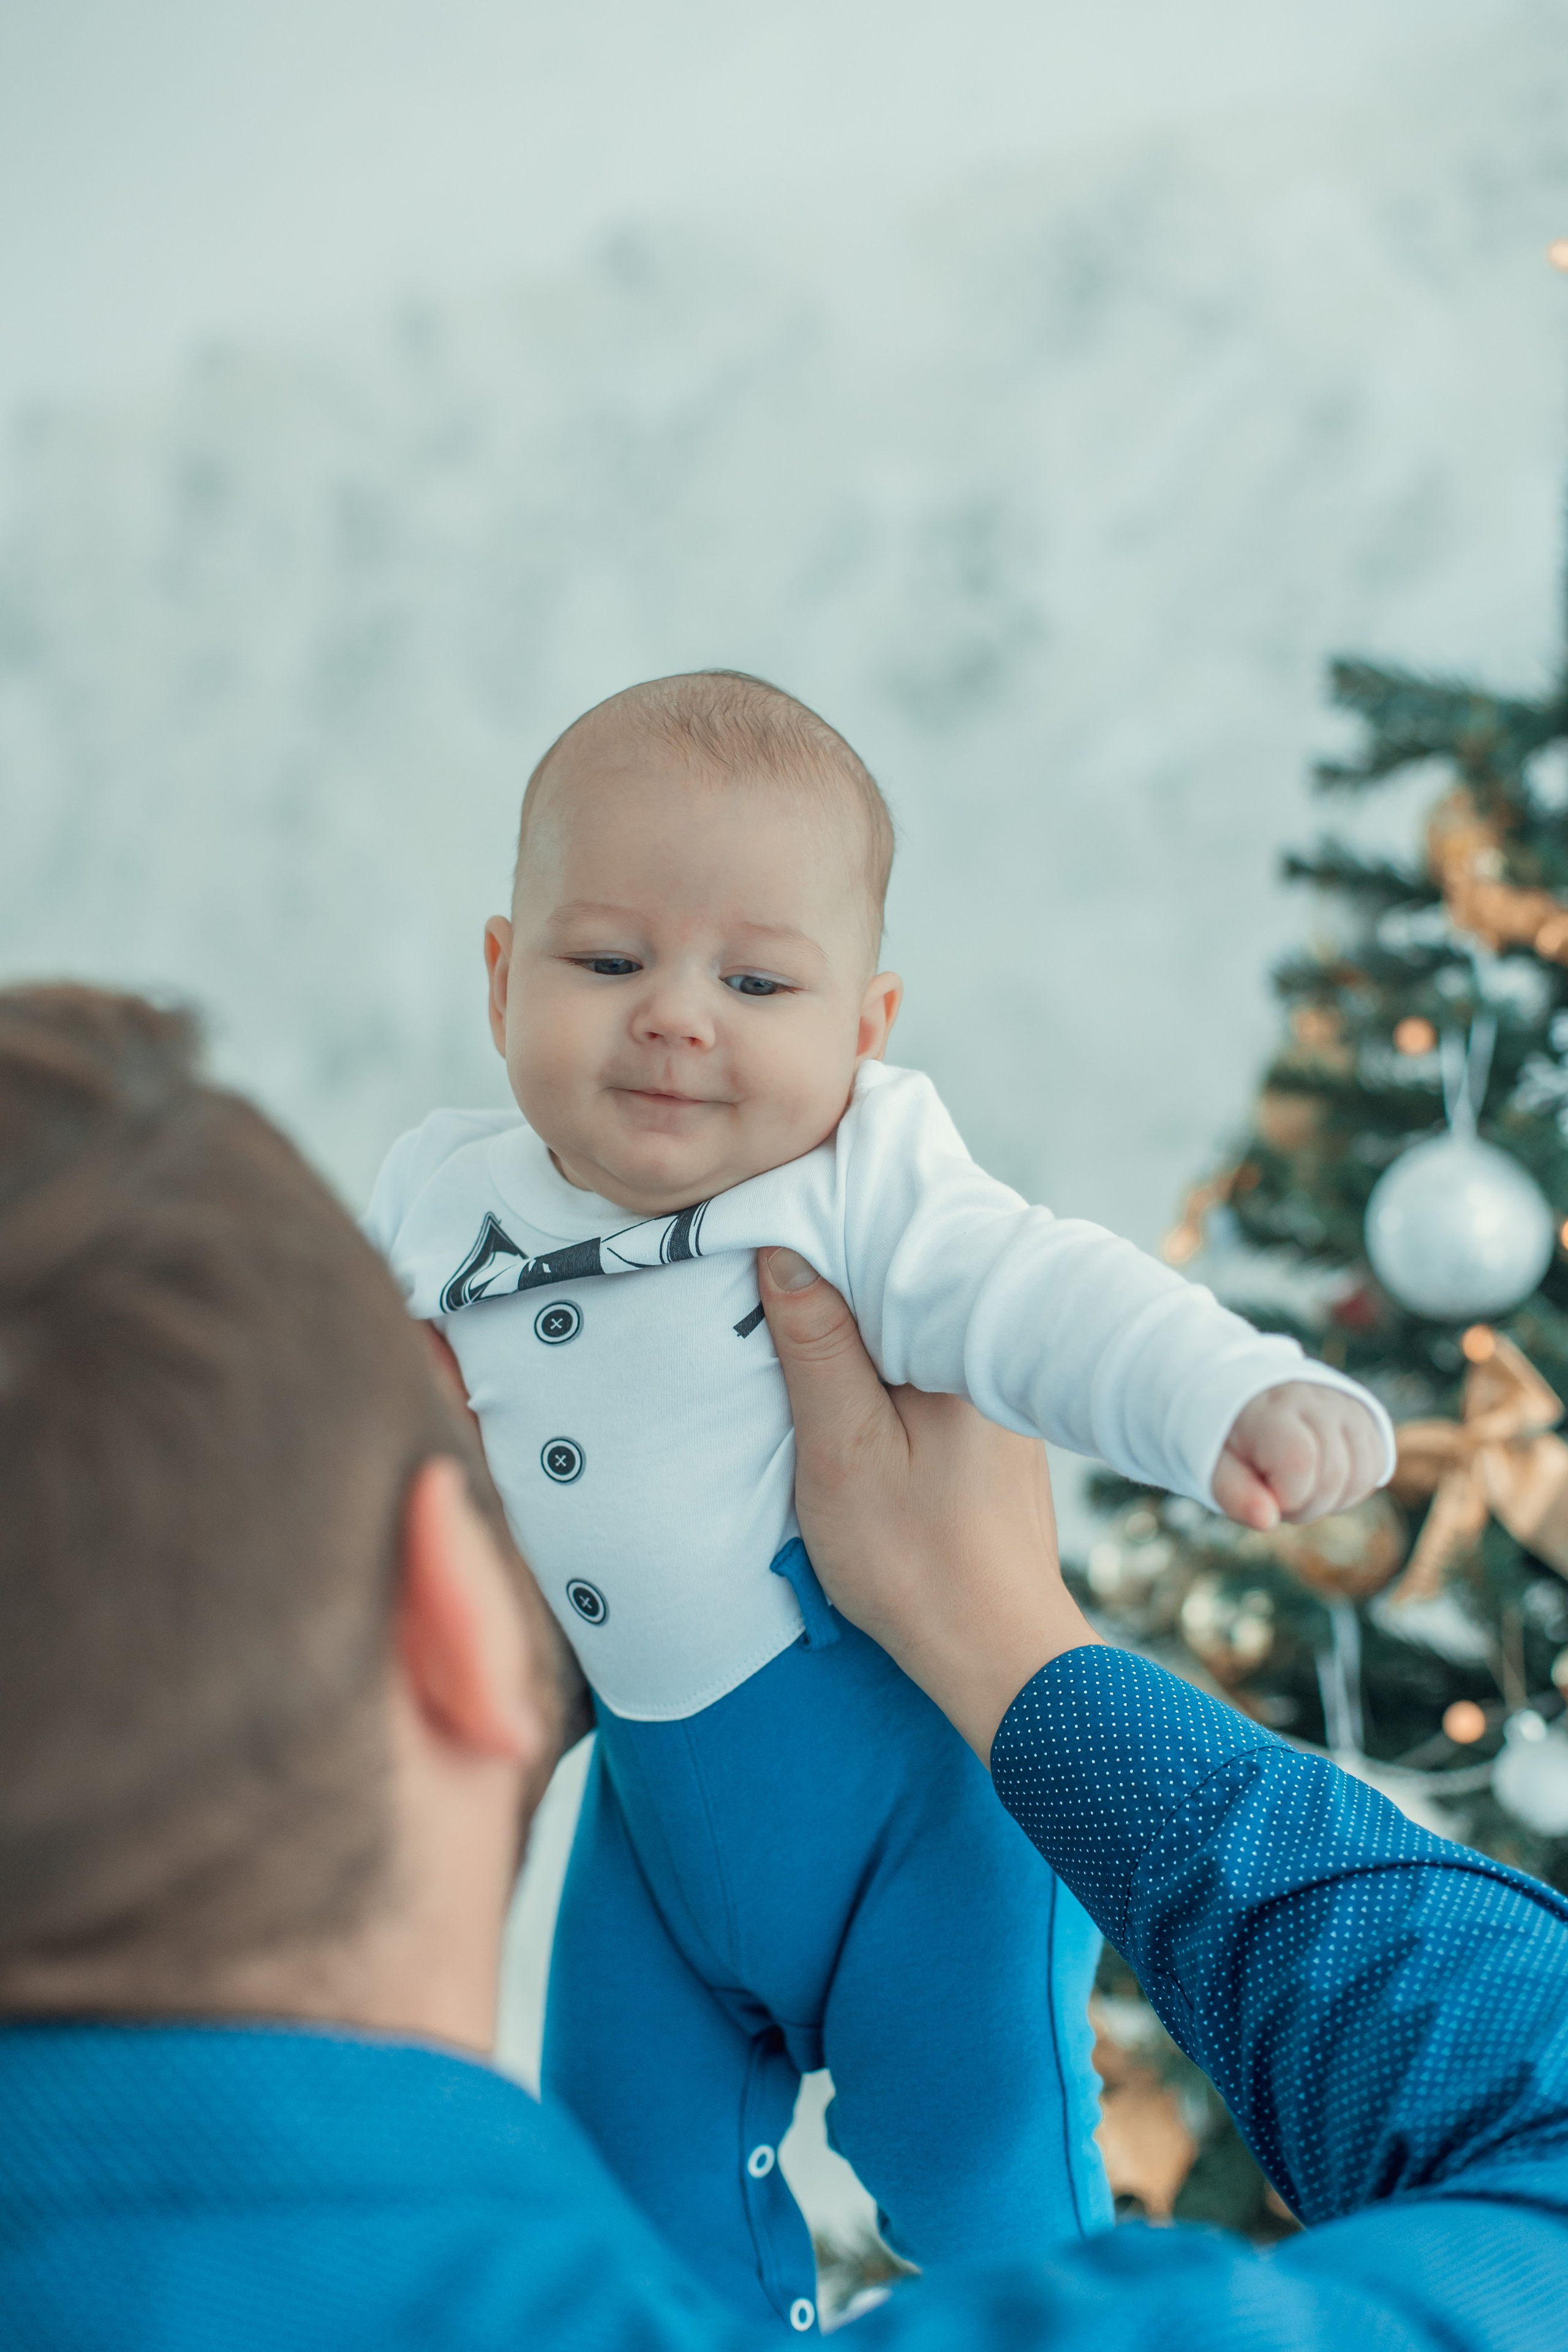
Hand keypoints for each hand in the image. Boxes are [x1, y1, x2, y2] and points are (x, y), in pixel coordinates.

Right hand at [758, 1247, 1099, 1760]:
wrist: (995, 1656)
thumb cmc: (917, 1563)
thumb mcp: (843, 1451)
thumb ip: (817, 1350)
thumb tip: (784, 1251)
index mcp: (963, 1346)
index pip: (887, 1252)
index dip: (820, 1241)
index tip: (761, 1239)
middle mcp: (992, 1358)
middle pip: (901, 1290)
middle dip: (837, 1287)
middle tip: (765, 1288)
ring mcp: (996, 1398)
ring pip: (912, 1334)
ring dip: (860, 1334)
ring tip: (799, 1333)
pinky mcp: (991, 1434)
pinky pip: (928, 1374)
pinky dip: (886, 1375)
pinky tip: (851, 1394)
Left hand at [1213, 1382, 1384, 1531]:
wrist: (1252, 1397)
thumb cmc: (1231, 1439)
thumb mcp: (1214, 1466)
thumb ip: (1236, 1495)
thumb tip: (1266, 1520)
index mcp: (1272, 1410)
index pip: (1300, 1464)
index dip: (1285, 1497)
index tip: (1261, 1490)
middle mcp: (1317, 1400)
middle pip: (1334, 1477)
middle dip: (1304, 1505)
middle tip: (1275, 1491)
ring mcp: (1347, 1407)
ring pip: (1359, 1479)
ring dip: (1328, 1499)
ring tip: (1296, 1483)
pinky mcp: (1367, 1417)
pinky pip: (1373, 1471)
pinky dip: (1348, 1489)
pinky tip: (1320, 1477)